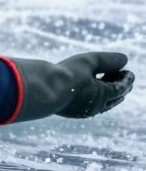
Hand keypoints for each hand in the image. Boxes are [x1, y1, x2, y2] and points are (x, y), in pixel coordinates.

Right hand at [10, 52, 133, 121]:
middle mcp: (95, 107)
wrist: (41, 89)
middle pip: (113, 99)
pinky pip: (87, 106)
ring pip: (101, 105)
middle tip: (121, 80)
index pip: (121, 88)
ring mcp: (82, 112)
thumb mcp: (89, 61)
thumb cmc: (66, 74)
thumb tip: (124, 59)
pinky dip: (93, 99)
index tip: (129, 72)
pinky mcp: (69, 111)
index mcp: (103, 96)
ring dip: (106, 95)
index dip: (126, 79)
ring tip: (106, 88)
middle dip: (119, 89)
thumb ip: (108, 60)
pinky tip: (86, 94)